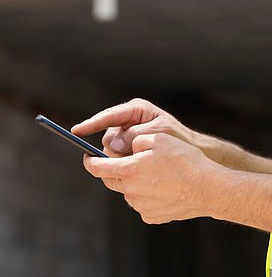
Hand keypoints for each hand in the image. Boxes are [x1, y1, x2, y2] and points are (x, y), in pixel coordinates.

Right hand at [72, 98, 192, 156]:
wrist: (190, 150)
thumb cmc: (178, 138)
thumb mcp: (160, 134)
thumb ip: (137, 135)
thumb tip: (113, 144)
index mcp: (136, 110)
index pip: (109, 116)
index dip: (91, 124)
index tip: (76, 131)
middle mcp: (128, 120)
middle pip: (107, 135)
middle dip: (112, 149)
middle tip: (126, 158)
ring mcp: (127, 134)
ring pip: (111, 149)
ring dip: (120, 158)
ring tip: (139, 162)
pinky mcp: (129, 147)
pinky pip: (118, 156)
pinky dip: (124, 162)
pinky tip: (136, 166)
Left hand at [83, 132, 219, 223]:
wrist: (208, 188)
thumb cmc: (186, 161)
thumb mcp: (159, 138)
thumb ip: (135, 140)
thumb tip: (125, 148)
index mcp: (129, 170)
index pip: (97, 167)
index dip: (90, 161)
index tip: (88, 157)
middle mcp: (130, 191)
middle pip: (111, 181)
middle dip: (112, 171)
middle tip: (124, 162)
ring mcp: (141, 206)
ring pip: (128, 192)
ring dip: (134, 183)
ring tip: (155, 175)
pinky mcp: (152, 216)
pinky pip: (143, 204)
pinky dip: (148, 196)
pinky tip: (164, 189)